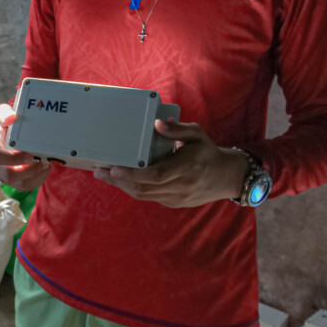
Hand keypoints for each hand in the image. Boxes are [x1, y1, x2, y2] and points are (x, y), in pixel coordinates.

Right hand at [0, 102, 51, 190]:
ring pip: (20, 184)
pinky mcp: (12, 180)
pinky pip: (26, 185)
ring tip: (47, 164)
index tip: (30, 156)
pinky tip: (46, 168)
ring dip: (37, 176)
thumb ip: (4, 114)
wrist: (3, 133)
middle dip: (29, 171)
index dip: (13, 159)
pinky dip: (39, 179)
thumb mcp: (1, 113)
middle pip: (8, 176)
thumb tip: (12, 118)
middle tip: (44, 162)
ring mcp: (2, 174)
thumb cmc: (3, 123)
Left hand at [91, 119, 247, 207]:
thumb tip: (157, 123)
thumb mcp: (197, 135)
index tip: (115, 168)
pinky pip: (149, 197)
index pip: (155, 175)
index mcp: (186, 168)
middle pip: (144, 188)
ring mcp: (177, 197)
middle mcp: (181, 186)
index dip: (133, 174)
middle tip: (100, 170)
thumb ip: (177, 130)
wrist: (226, 177)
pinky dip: (133, 189)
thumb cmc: (207, 152)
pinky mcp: (173, 203)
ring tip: (105, 175)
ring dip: (122, 186)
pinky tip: (121, 180)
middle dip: (119, 180)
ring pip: (143, 195)